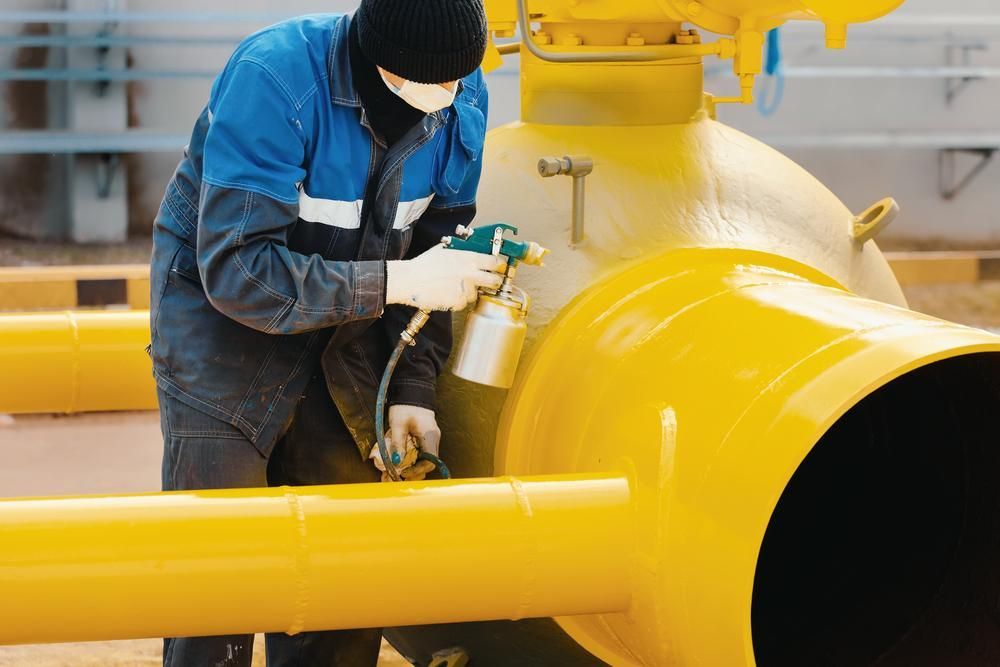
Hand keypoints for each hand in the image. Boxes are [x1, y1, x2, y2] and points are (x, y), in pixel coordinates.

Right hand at [386, 244, 505, 311]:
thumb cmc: (424, 264)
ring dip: (470, 292)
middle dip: (493, 282)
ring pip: (476, 294)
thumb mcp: (445, 249)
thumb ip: (461, 250)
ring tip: (454, 287)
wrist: (410, 280)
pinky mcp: (459, 302)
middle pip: (495, 281)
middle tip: (489, 282)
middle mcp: (471, 274)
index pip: (496, 263)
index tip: (499, 268)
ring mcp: (466, 289)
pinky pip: (464, 303)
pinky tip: (447, 294)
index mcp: (469, 258)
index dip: (499, 266)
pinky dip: (458, 300)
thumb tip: (471, 247)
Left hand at [388, 404, 440, 480]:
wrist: (411, 391)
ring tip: (397, 469)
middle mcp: (433, 440)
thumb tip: (396, 463)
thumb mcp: (398, 424)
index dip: (417, 470)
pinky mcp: (425, 438)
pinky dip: (411, 460)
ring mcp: (430, 439)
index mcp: (430, 437)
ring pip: (424, 460)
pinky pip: (421, 453)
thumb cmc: (405, 407)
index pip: (430, 462)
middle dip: (414, 472)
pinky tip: (400, 460)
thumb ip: (398, 444)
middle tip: (398, 474)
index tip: (402, 471)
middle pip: (428, 464)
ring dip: (412, 467)